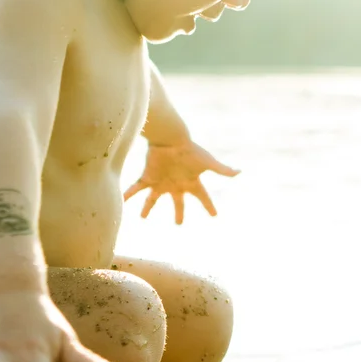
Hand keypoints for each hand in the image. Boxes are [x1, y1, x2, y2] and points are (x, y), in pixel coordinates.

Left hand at [124, 137, 238, 221]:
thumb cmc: (190, 150)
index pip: (203, 197)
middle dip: (179, 213)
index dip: (209, 207)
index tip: (214, 215)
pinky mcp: (148, 177)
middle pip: (178, 202)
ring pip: (153, 198)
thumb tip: (240, 172)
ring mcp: (161, 181)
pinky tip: (120, 201)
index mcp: (191, 182)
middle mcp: (176, 184)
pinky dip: (128, 195)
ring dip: (147, 207)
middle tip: (178, 223)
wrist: (171, 138)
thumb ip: (223, 170)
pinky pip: (136, 188)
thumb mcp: (208, 162)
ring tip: (143, 217)